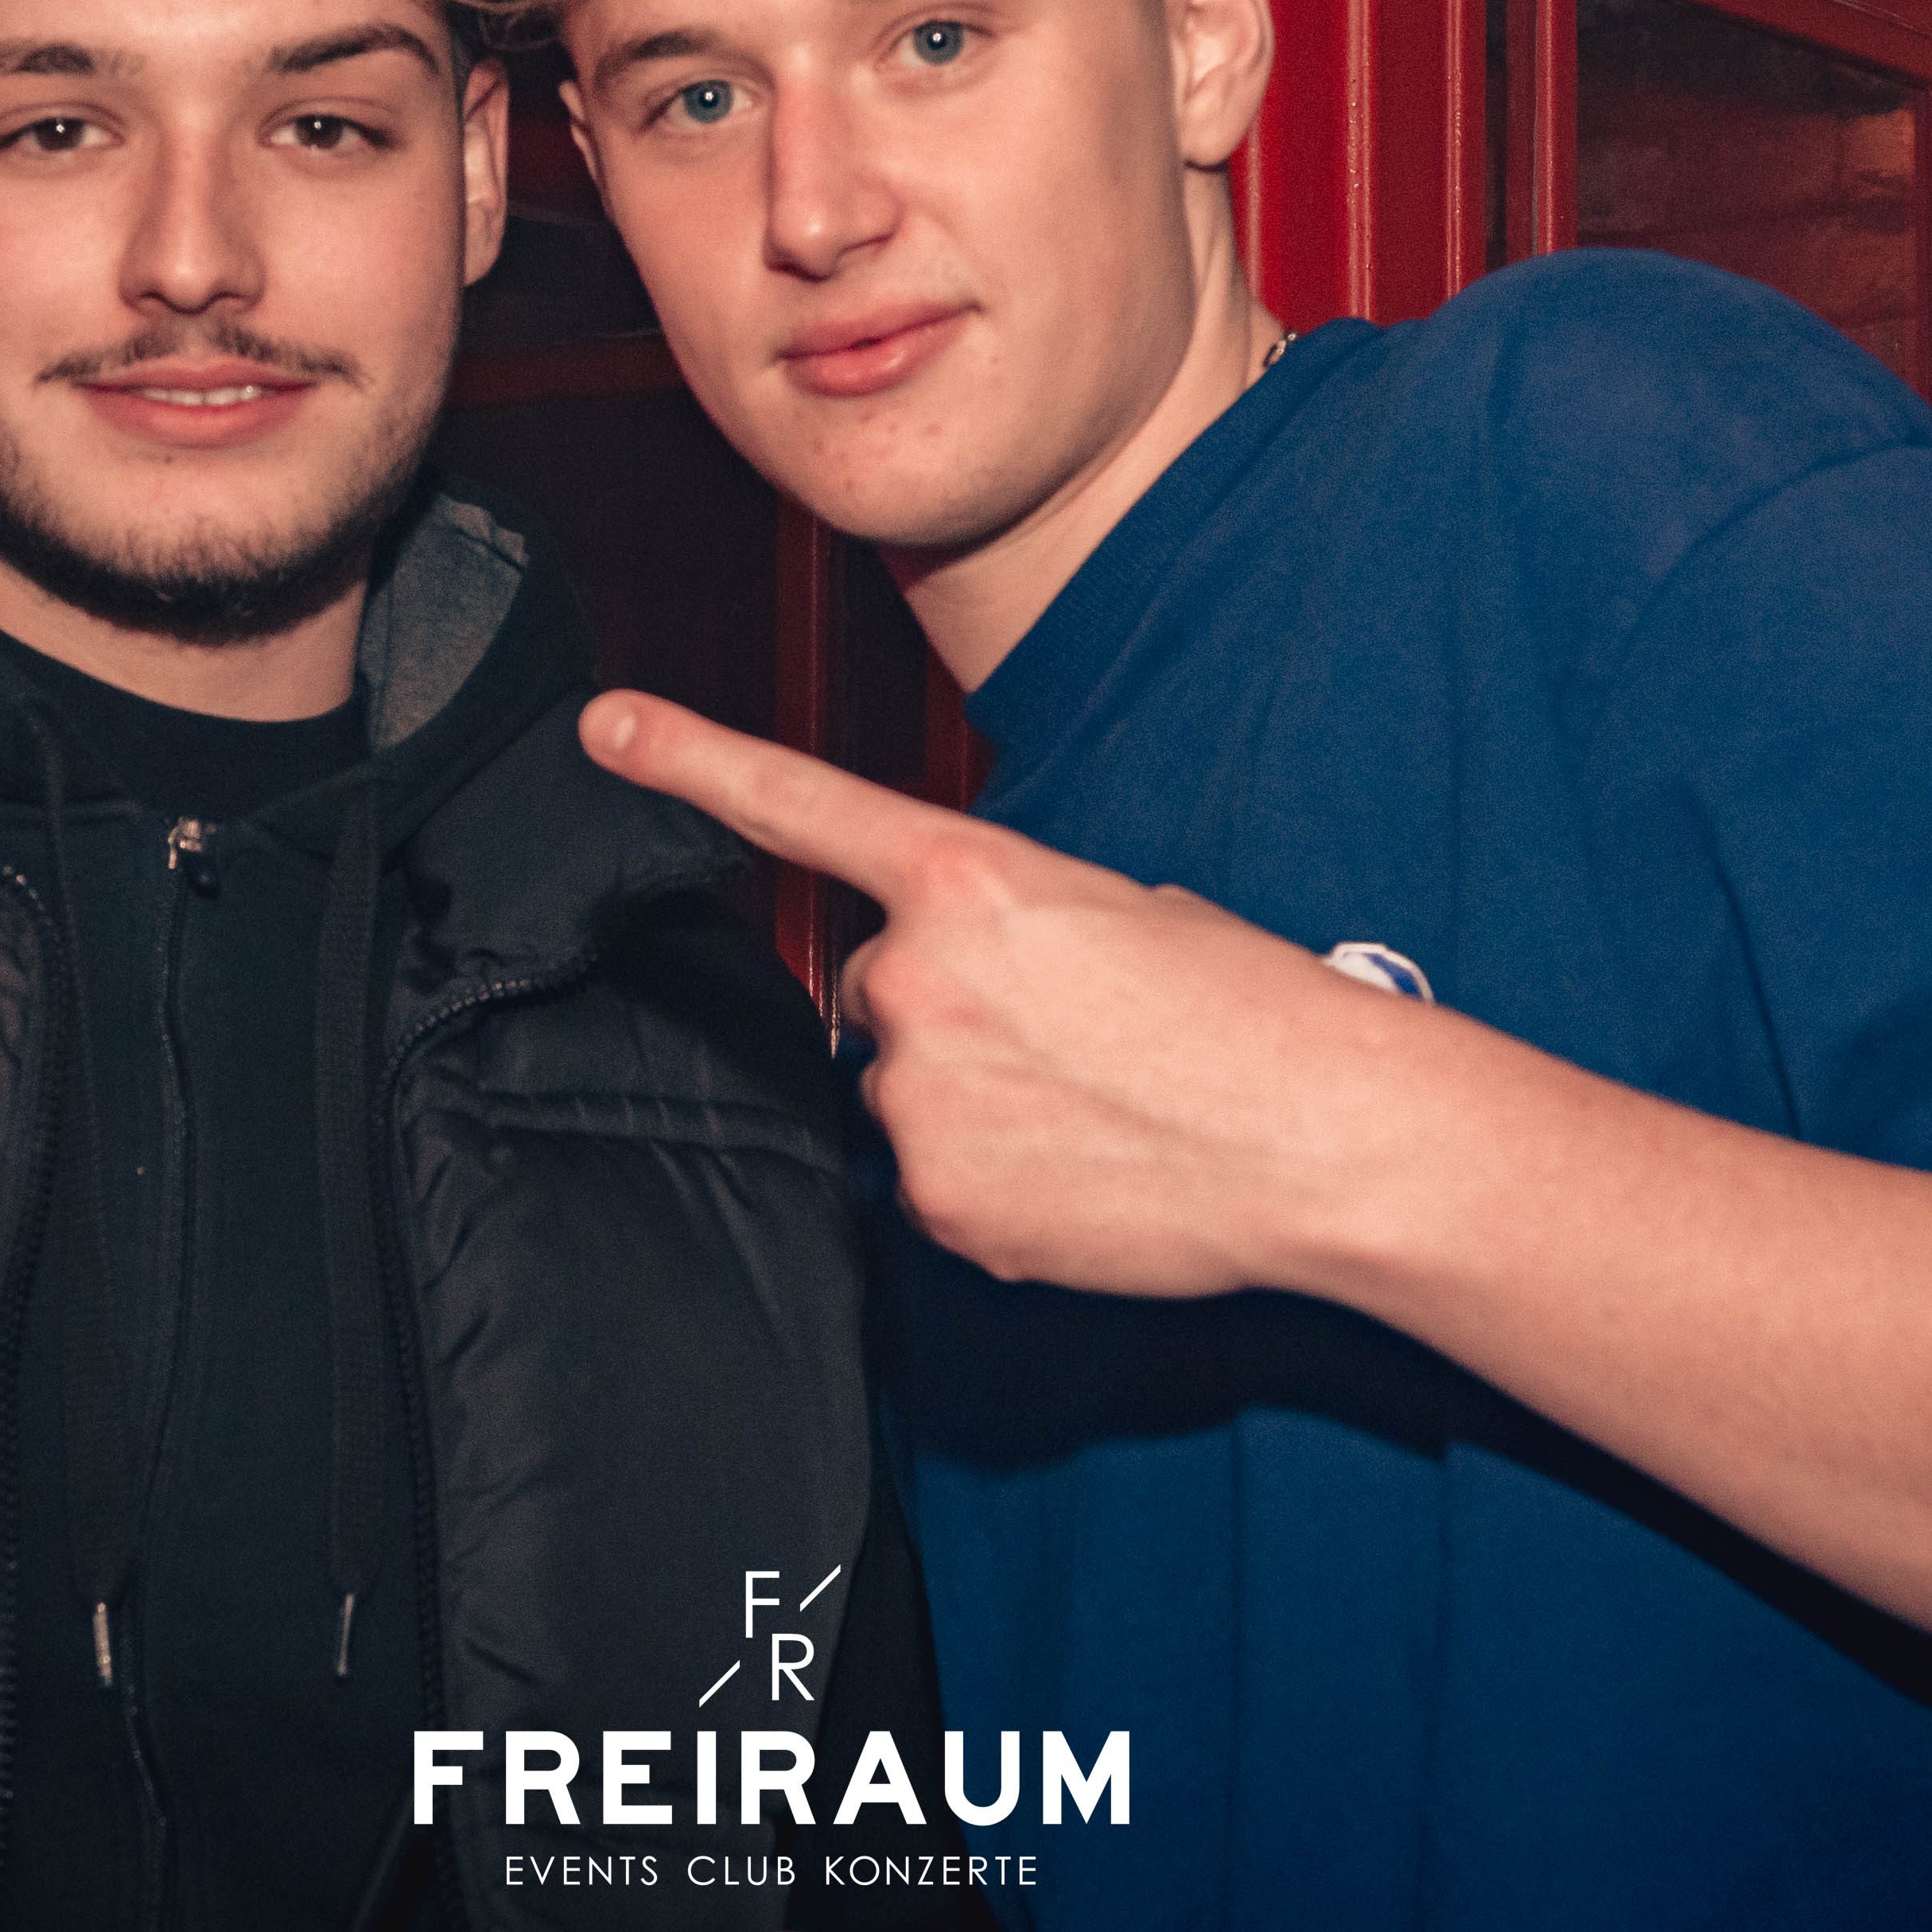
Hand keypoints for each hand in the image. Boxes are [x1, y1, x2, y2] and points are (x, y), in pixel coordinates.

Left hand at [586, 689, 1418, 1297]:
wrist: (1325, 1138)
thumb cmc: (1255, 1013)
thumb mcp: (1127, 914)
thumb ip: (1011, 928)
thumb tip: (980, 988)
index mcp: (970, 877)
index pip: (798, 806)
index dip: (689, 760)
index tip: (606, 728)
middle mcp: (919, 978)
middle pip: (877, 989)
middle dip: (950, 1008)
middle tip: (1073, 1036)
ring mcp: (920, 1098)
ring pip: (907, 1090)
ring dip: (976, 1096)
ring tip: (1097, 1107)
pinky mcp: (941, 1203)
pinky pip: (939, 1183)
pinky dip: (999, 1180)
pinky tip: (1088, 1172)